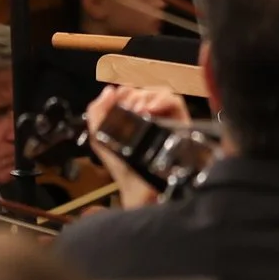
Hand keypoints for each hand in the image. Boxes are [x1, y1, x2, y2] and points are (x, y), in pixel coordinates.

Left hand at [85, 85, 191, 210]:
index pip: (133, 92)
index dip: (125, 91)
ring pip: (161, 93)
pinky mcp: (182, 123)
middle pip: (146, 90)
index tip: (117, 98)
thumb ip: (96, 113)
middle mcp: (151, 116)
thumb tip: (109, 90)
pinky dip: (163, 100)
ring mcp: (167, 119)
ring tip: (139, 110)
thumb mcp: (100, 138)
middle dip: (134, 96)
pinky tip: (151, 110)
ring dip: (147, 97)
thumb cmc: (122, 167)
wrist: (138, 189)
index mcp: (133, 116)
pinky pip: (176, 102)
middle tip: (128, 109)